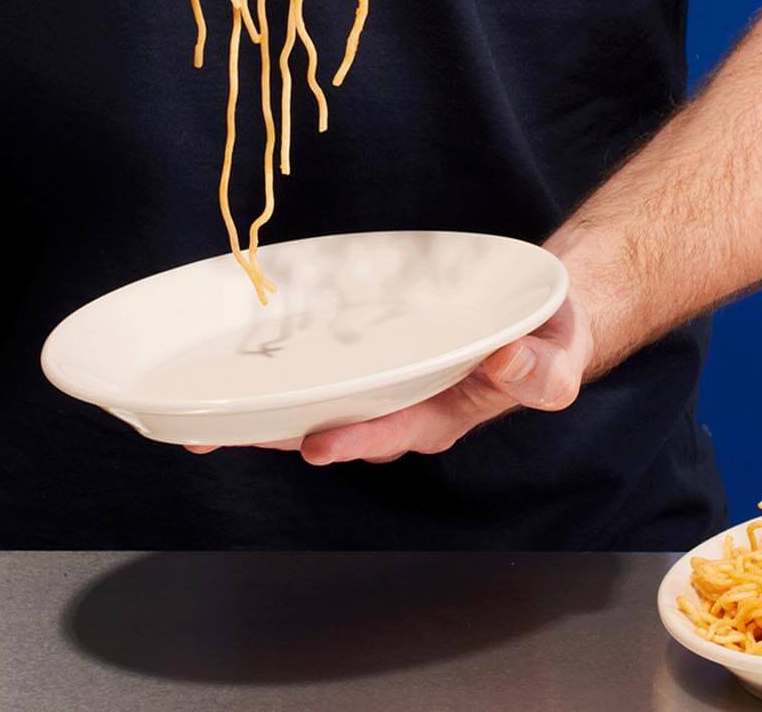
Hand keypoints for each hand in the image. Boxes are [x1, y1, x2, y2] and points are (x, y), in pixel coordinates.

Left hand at [186, 291, 593, 463]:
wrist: (538, 316)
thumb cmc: (547, 342)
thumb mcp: (558, 357)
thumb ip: (539, 372)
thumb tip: (503, 363)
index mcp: (445, 414)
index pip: (394, 432)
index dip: (355, 439)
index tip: (318, 445)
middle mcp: (402, 407)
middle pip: (333, 426)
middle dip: (277, 432)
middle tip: (218, 431)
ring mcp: (381, 384)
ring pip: (314, 402)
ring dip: (261, 410)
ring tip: (203, 414)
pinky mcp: (368, 357)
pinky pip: (319, 366)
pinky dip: (279, 369)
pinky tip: (236, 362)